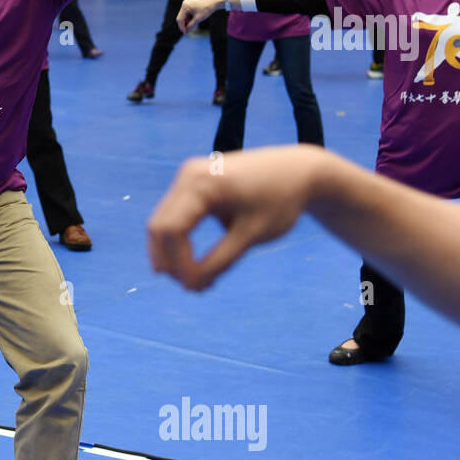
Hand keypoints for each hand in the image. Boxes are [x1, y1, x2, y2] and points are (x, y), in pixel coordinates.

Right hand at [147, 145, 320, 290]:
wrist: (298, 171)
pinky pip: (175, 216)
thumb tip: (192, 286)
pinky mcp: (193, 183)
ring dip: (173, 254)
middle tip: (194, 288)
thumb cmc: (280, 201)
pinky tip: (195, 263)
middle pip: (161, 227)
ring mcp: (188, 177)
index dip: (178, 263)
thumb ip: (220, 261)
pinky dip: (180, 241)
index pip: (173, 230)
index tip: (196, 288)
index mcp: (202, 184)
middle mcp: (188, 175)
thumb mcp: (251, 235)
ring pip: (164, 223)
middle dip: (171, 261)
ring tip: (196, 281)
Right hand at [177, 0, 221, 31]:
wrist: (213, 2)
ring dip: (188, 21)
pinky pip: (187, 14)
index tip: (186, 33)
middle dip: (185, 24)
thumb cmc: (206, 9)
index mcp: (185, 6)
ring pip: (184, 16)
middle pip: (181, 18)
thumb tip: (186, 32)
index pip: (179, 19)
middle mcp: (184, 4)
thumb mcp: (198, 19)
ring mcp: (186, 4)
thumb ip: (191, 26)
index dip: (182, 27)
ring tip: (196, 22)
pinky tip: (195, 18)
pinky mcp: (189, 5)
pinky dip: (190, 18)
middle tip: (189, 30)